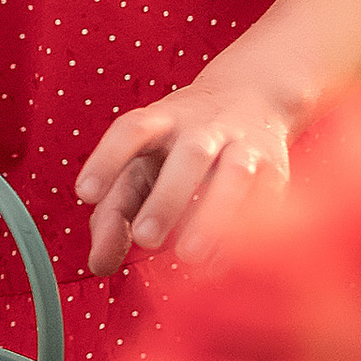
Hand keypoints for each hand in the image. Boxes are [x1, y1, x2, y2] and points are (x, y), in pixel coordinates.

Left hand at [77, 56, 293, 275]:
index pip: (131, 131)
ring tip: (189, 256)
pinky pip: (268, 198)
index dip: (107, 159)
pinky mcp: (276, 169)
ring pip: (235, 174)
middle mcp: (203, 128)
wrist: (253, 96)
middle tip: (145, 238)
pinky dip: (251, 230)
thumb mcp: (142, 162)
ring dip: (214, 216)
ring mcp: (244, 145)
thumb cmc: (179, 145)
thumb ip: (114, 212)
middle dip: (167, 198)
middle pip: (189, 155)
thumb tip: (100, 265)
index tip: (85, 194)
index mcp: (162, 121)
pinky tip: (225, 261)